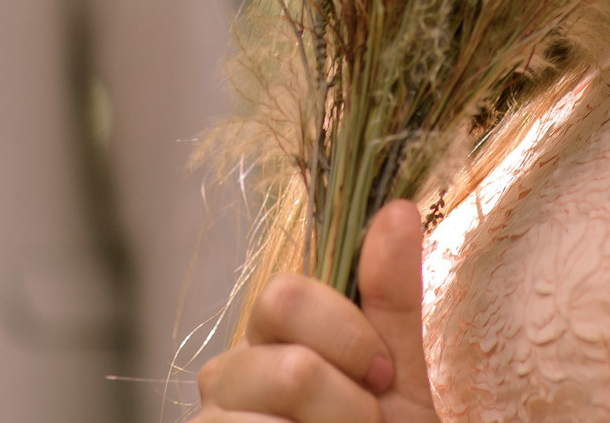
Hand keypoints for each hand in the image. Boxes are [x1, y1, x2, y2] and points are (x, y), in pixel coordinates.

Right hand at [194, 200, 437, 422]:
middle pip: (285, 367)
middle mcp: (229, 374)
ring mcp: (210, 422)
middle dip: (345, 406)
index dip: (346, 335)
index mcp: (273, 336)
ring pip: (267, 416)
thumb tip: (396, 209)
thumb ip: (391, 297)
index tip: (382, 377)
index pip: (283, 296)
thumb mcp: (399, 374)